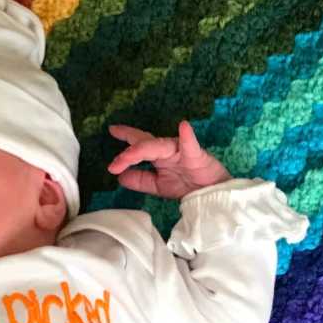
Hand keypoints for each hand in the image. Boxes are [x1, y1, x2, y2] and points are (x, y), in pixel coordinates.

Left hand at [107, 120, 231, 199]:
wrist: (211, 195)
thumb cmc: (187, 186)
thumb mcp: (159, 186)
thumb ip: (140, 181)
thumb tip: (120, 177)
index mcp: (159, 157)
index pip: (140, 145)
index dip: (126, 137)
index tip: (112, 131)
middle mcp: (168, 151)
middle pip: (146, 144)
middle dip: (130, 151)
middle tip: (115, 162)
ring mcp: (182, 152)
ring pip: (160, 145)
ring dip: (144, 148)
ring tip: (130, 153)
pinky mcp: (197, 156)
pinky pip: (191, 146)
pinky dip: (187, 137)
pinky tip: (183, 126)